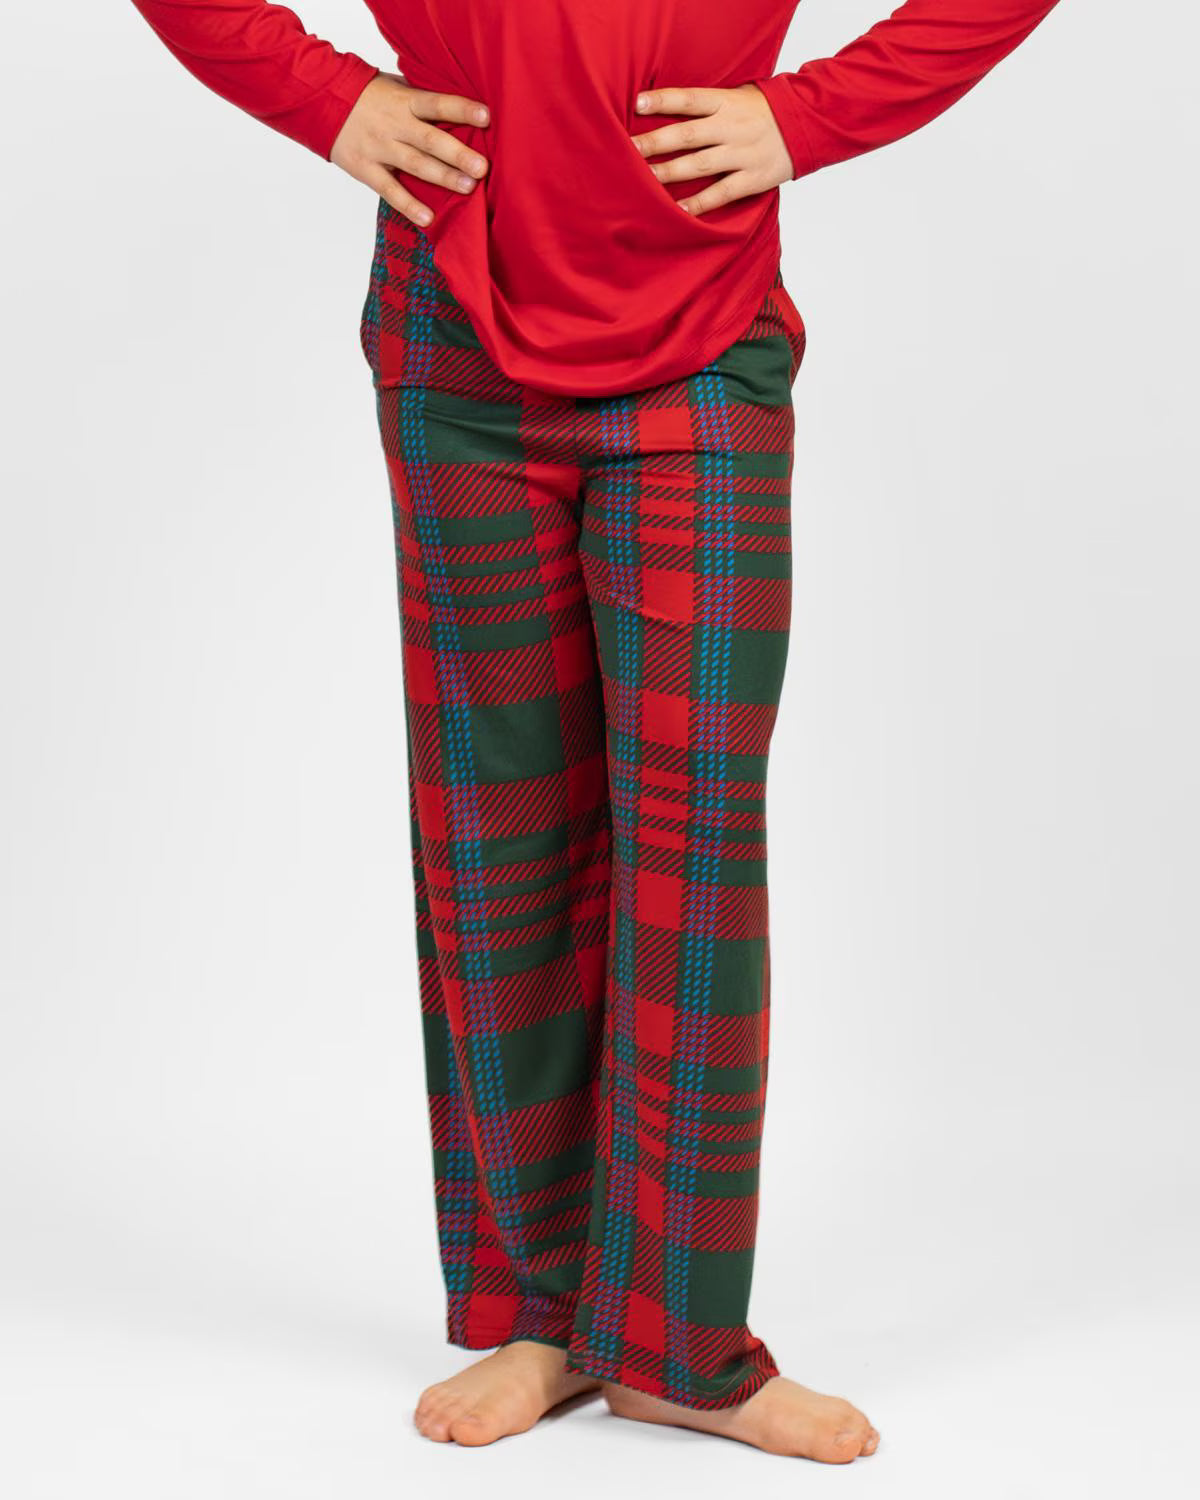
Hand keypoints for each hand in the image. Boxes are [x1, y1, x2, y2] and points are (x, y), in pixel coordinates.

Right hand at [330, 72, 489, 225]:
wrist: (320, 99)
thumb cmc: (368, 95)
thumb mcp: (395, 87)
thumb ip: (421, 101)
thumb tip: (459, 113)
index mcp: (404, 101)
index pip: (437, 103)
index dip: (461, 109)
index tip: (486, 117)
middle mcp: (394, 124)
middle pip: (430, 139)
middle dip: (458, 154)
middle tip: (482, 167)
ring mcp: (379, 148)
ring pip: (415, 165)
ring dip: (443, 177)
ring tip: (467, 188)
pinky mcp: (365, 168)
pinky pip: (390, 190)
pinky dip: (408, 205)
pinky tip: (428, 218)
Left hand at [631, 83, 792, 215]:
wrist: (807, 125)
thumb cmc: (764, 111)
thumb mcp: (739, 97)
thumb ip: (709, 105)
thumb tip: (670, 111)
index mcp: (726, 102)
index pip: (689, 99)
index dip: (663, 101)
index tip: (637, 104)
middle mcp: (731, 127)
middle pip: (687, 134)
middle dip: (655, 143)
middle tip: (628, 151)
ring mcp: (742, 153)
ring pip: (699, 165)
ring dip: (669, 173)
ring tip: (643, 181)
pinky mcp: (753, 178)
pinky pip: (721, 193)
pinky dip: (699, 204)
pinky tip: (678, 211)